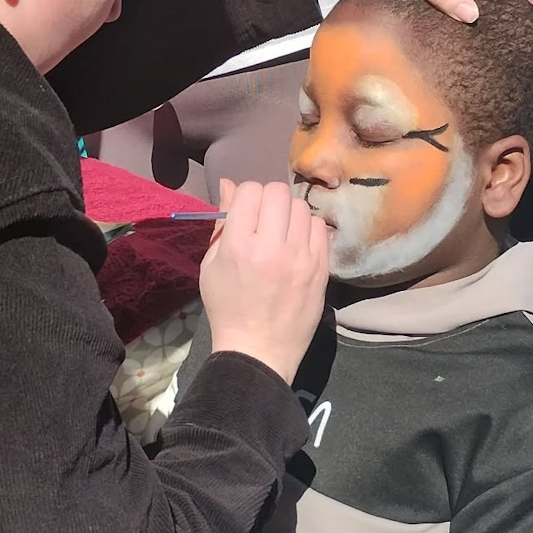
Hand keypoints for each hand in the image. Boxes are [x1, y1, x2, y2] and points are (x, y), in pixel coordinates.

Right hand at [200, 180, 328, 384]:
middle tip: (264, 220)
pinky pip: (320, 227)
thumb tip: (229, 183)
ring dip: (288, 213)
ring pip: (300, 206)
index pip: (250, 190)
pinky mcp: (321, 268)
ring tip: (282, 233)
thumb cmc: (228, 307)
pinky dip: (307, 229)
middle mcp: (272, 247)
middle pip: (277, 192)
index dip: (245, 196)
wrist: (259, 349)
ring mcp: (300, 257)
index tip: (245, 213)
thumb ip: (222, 222)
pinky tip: (297, 244)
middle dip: (267, 200)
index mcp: (239, 246)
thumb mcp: (211, 265)